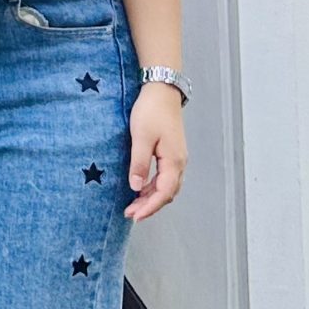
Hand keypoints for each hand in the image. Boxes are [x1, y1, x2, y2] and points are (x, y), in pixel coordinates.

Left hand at [125, 81, 186, 220]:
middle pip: (167, 193)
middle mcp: (179, 162)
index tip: (134, 216)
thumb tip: (135, 187)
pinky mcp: (171, 153)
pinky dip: (153, 187)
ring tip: (132, 205)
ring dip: (151, 198)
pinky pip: (164, 177)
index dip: (149, 207)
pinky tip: (140, 189)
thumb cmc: (151, 111)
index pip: (163, 192)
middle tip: (130, 214)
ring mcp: (177, 158)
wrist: (162, 92)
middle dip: (150, 206)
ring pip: (167, 186)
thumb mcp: (141, 137)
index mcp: (174, 161)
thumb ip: (139, 163)